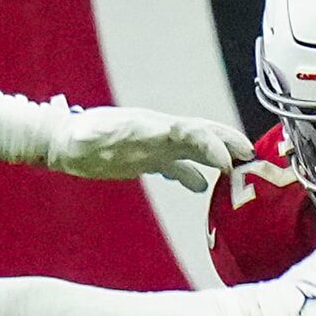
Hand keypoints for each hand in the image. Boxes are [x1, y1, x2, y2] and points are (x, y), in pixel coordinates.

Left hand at [45, 106, 251, 194]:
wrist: (64, 140)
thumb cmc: (73, 137)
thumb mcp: (84, 134)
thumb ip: (97, 132)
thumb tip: (100, 129)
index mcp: (150, 127)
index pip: (190, 131)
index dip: (211, 144)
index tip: (226, 163)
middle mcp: (158, 134)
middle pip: (202, 134)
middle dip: (228, 143)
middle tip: (251, 158)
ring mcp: (155, 146)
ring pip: (195, 148)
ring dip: (217, 157)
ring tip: (238, 171)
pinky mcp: (148, 159)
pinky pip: (177, 166)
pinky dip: (192, 175)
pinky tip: (202, 188)